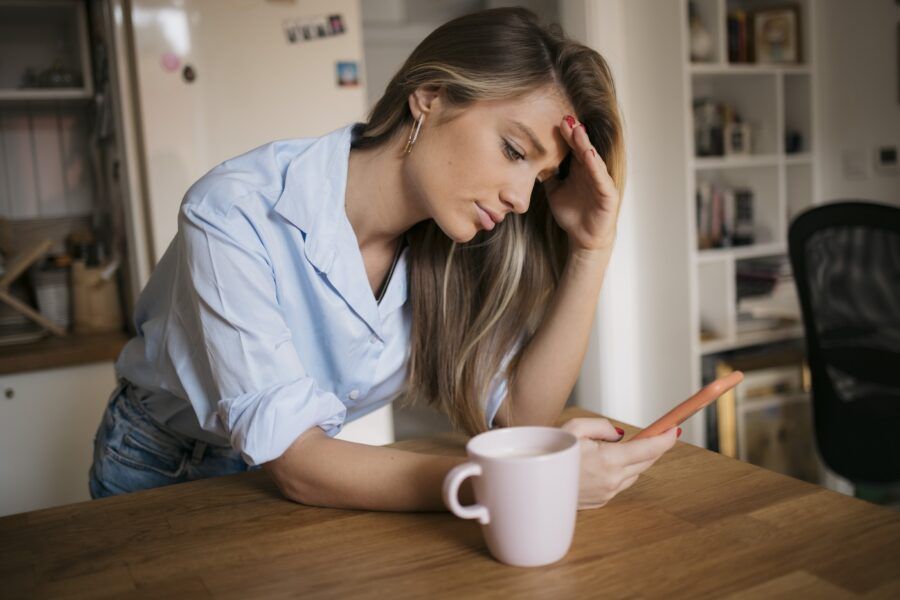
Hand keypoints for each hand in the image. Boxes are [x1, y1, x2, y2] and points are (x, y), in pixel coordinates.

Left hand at [543, 116, 621, 251]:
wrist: (583, 237)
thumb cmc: (571, 213)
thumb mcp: (554, 191)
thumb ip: (547, 176)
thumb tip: (530, 161)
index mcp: (579, 169)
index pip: (572, 147)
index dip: (565, 135)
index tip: (555, 121)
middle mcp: (591, 171)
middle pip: (582, 148)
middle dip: (575, 133)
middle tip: (566, 118)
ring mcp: (601, 181)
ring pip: (593, 159)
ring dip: (585, 144)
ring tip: (578, 131)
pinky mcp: (608, 193)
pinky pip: (601, 178)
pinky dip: (595, 166)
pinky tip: (588, 155)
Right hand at [560, 418, 678, 509]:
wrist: (533, 485)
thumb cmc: (551, 454)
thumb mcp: (573, 427)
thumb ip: (602, 426)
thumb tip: (621, 435)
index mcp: (608, 460)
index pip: (648, 448)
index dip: (665, 438)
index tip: (675, 429)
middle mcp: (612, 480)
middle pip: (646, 462)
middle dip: (655, 447)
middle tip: (662, 433)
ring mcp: (607, 493)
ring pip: (633, 474)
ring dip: (635, 460)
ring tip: (622, 448)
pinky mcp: (601, 501)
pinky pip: (619, 484)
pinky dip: (620, 472)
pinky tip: (603, 464)